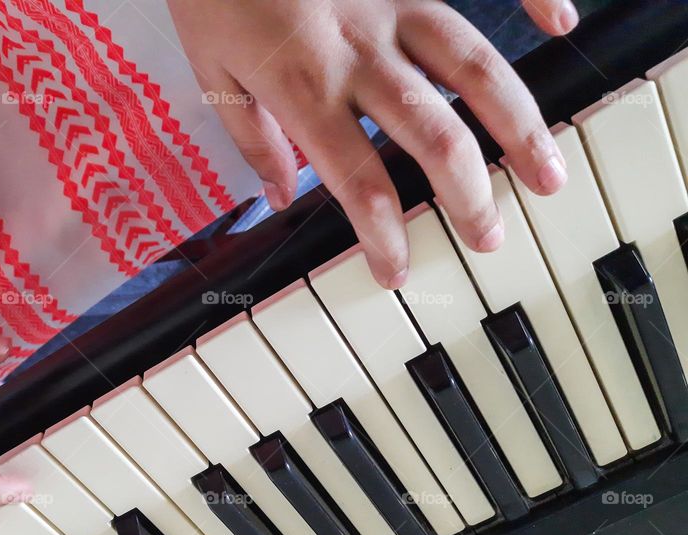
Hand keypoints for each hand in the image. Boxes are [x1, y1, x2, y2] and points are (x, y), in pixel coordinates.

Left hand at [169, 0, 577, 286]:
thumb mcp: (211, 73)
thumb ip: (253, 139)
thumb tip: (281, 198)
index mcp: (305, 87)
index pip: (358, 182)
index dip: (383, 237)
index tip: (396, 270)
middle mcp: (360, 52)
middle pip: (433, 136)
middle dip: (468, 197)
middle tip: (489, 237)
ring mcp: (393, 4)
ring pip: (472, 68)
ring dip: (516, 126)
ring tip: (545, 173)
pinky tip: (560, 23)